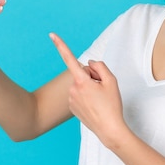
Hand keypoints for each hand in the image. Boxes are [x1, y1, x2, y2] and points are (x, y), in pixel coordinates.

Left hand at [49, 32, 126, 146]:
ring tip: (100, 100)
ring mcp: (71, 99)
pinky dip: (87, 97)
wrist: (109, 130)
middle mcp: (73, 89)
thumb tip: (90, 64)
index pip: (70, 59)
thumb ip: (100, 67)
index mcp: (82, 81)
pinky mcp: (72, 107)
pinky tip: (95, 106)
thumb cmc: (112, 106)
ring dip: (90, 88)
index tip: (52, 34)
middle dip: (93, 77)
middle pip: (83, 73)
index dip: (61, 45)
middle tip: (104, 90)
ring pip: (81, 84)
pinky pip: (79, 94)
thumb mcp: (112, 81)